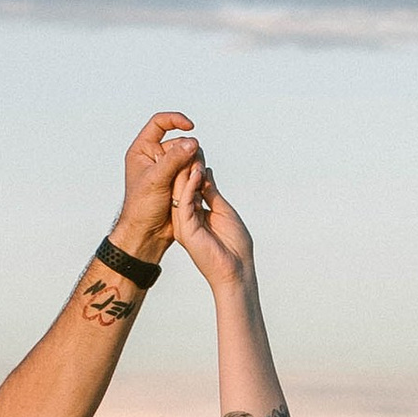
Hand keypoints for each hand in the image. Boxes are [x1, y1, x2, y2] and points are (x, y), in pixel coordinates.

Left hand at [110, 108, 200, 265]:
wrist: (147, 232)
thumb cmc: (142, 207)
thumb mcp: (156, 180)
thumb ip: (174, 159)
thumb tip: (192, 142)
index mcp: (143, 150)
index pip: (159, 123)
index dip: (175, 120)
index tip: (190, 126)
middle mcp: (155, 156)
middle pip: (180, 141)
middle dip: (188, 153)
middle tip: (188, 171)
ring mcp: (168, 168)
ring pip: (190, 156)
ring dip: (194, 166)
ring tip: (189, 184)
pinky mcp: (179, 180)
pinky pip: (194, 170)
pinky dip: (197, 176)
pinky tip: (194, 188)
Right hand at [167, 158, 255, 292]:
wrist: (237, 270)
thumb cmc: (234, 246)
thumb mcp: (223, 211)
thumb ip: (212, 193)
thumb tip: (206, 172)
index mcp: (195, 215)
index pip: (191, 187)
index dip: (194, 169)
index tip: (198, 151)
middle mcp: (186, 218)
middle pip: (182, 187)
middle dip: (188, 166)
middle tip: (192, 146)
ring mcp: (184, 224)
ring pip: (180, 193)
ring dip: (187, 172)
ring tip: (193, 154)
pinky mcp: (185, 229)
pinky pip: (185, 203)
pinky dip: (190, 186)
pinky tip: (196, 173)